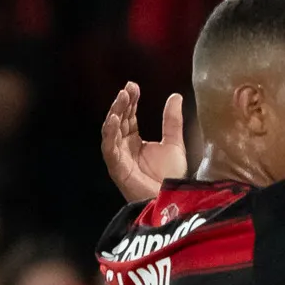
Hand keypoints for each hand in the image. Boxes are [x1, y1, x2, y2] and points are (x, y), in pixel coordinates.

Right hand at [103, 81, 187, 202]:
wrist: (172, 199)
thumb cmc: (171, 177)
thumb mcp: (174, 143)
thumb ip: (172, 121)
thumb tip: (175, 96)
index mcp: (135, 141)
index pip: (129, 116)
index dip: (131, 101)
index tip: (134, 86)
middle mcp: (124, 147)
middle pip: (118, 120)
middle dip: (122, 103)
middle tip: (128, 89)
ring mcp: (119, 157)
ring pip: (111, 130)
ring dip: (115, 113)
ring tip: (122, 98)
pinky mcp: (117, 167)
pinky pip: (109, 147)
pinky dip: (110, 133)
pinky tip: (114, 118)